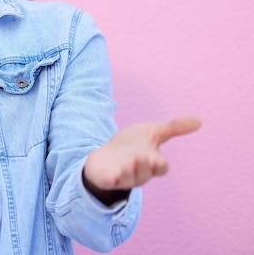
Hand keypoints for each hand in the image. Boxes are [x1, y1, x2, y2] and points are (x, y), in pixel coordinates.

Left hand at [83, 116, 201, 195]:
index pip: (160, 167)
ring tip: (127, 163)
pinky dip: (110, 181)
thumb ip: (173, 128)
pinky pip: (109, 183)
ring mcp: (122, 177)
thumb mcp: (151, 132)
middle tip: (141, 156)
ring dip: (129, 172)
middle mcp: (138, 173)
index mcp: (151, 162)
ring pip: (129, 179)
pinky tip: (109, 177)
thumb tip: (200, 120)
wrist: (104, 157)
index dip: (160, 164)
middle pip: (146, 174)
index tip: (157, 158)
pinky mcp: (106, 179)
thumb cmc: (130, 146)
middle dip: (144, 166)